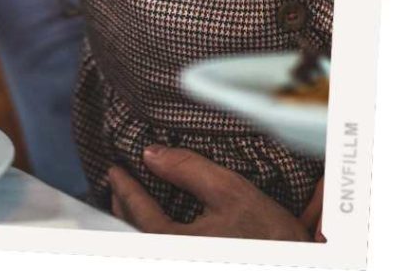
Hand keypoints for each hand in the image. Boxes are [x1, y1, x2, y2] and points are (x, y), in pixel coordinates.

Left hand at [107, 146, 316, 240]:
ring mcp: (185, 260)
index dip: (124, 187)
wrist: (299, 261)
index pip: (139, 212)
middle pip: (135, 236)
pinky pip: (163, 250)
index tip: (114, 170)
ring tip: (128, 205)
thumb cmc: (267, 233)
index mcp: (175, 244)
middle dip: (122, 210)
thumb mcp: (230, 191)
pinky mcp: (196, 261)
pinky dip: (150, 236)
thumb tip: (151, 154)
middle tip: (115, 187)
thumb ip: (187, 168)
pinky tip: (154, 228)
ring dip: (134, 226)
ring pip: (146, 246)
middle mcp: (177, 258)